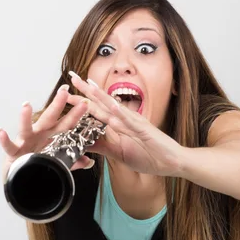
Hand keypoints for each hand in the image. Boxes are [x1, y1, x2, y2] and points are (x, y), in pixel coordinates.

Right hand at [0, 84, 95, 182]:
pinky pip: (9, 146)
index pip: (66, 124)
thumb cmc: (39, 164)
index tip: (86, 102)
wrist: (21, 177)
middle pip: (49, 118)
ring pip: (26, 128)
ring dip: (25, 117)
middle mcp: (39, 135)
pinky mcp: (14, 153)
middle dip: (57, 105)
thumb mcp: (57, 164)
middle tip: (64, 91)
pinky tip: (1, 132)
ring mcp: (26, 142)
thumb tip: (88, 161)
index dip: (76, 115)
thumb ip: (73, 162)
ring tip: (26, 105)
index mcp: (52, 137)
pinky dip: (4, 139)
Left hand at [66, 71, 183, 175]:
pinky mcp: (144, 130)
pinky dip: (120, 113)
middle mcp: (126, 119)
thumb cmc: (150, 156)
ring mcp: (135, 123)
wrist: (173, 162)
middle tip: (72, 77)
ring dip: (100, 96)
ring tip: (87, 84)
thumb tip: (84, 143)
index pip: (97, 110)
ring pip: (114, 107)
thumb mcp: (119, 154)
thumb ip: (102, 146)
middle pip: (102, 102)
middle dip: (86, 90)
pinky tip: (110, 105)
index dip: (82, 100)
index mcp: (119, 123)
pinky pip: (130, 121)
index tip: (67, 93)